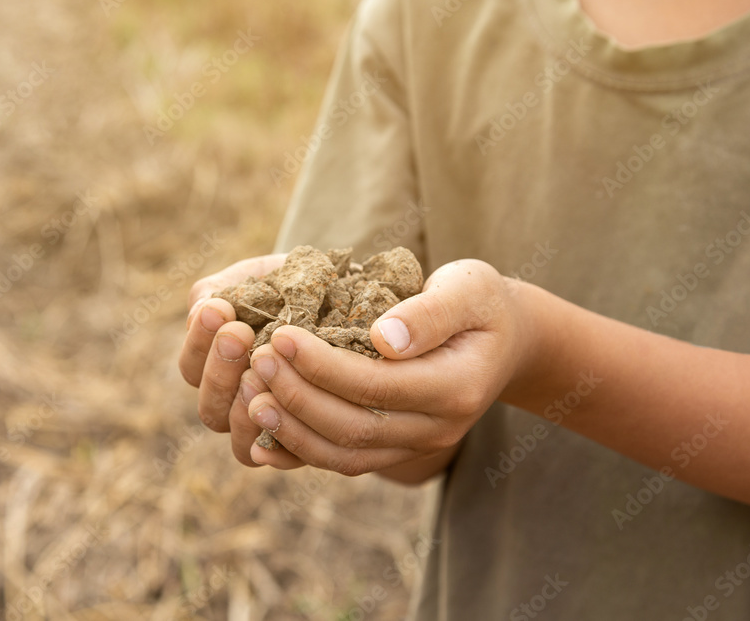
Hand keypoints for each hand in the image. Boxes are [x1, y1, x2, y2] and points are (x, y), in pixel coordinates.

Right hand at [179, 253, 299, 466]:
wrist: (352, 300)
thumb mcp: (256, 278)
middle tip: (239, 333)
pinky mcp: (305, 442)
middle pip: (210, 408)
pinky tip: (288, 402)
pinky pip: (284, 452)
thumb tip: (200, 312)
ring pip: (239, 434)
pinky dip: (281, 432)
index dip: (200, 343)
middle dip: (220, 369)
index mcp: (218, 366)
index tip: (220, 309)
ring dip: (246, 401)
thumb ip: (219, 290)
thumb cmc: (297, 288)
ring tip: (264, 364)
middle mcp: (237, 403)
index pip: (192, 368)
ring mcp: (269, 426)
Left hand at [243, 259, 536, 474]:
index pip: (377, 385)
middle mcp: (437, 428)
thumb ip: (430, 312)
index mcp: (455, 387)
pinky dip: (300, 450)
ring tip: (249, 395)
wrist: (501, 340)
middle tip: (257, 360)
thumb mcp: (468, 289)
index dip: (323, 366)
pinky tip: (261, 433)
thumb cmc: (479, 303)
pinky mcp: (393, 450)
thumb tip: (383, 338)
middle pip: (355, 426)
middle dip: (298, 395)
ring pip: (344, 454)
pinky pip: (343, 461)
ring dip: (292, 429)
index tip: (281, 336)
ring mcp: (415, 446)